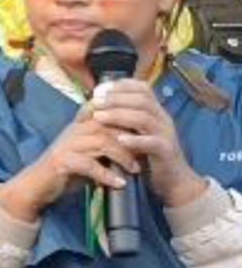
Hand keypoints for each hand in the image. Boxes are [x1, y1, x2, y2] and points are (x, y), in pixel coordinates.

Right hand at [0, 95, 136, 221]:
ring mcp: (67, 145)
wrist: (37, 185)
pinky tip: (119, 183)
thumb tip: (139, 140)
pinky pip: (89, 165)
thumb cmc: (68, 168)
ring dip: (123, 157)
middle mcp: (74, 130)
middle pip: (108, 124)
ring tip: (136, 169)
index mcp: (80, 124)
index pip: (106, 108)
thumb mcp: (89, 150)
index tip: (146, 129)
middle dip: (131, 138)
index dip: (126, 114)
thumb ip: (108, 141)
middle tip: (148, 151)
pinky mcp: (62, 162)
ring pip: (102, 142)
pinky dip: (107, 175)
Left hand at [88, 77, 209, 208]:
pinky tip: (119, 139)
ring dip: (119, 115)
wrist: (173, 181)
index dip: (120, 86)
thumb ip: (122, 119)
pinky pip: (152, 143)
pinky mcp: (166, 152)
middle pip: (141, 100)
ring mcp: (166, 135)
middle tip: (94, 101)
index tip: (99, 89)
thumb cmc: (148, 155)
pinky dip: (135, 140)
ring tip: (98, 117)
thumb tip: (96, 104)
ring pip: (145, 118)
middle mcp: (163, 119)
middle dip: (115, 98)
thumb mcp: (135, 133)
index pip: (142, 89)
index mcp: (155, 112)